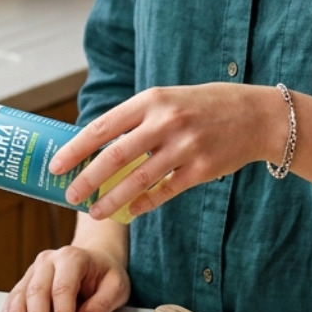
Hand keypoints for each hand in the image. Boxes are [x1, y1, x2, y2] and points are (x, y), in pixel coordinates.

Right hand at [1, 238, 129, 311]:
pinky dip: (9, 311)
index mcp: (73, 258)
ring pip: (22, 291)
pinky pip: (14, 294)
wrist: (95, 258)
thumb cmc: (105, 275)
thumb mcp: (117, 287)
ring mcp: (36, 268)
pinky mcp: (28, 278)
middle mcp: (50, 259)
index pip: (64, 288)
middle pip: (38, 289)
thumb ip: (103, 304)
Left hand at [50, 83, 281, 220]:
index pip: (103, 127)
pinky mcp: (201, 169)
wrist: (256, 115)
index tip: (56, 165)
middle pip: (115, 156)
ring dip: (113, 199)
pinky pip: (165, 191)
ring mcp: (185, 147)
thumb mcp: (168, 99)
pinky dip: (144, 203)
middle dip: (88, 179)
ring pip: (138, 179)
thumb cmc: (204, 106)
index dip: (76, 149)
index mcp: (152, 100)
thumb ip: (137, 118)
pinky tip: (131, 211)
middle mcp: (166, 122)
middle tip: (69, 195)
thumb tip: (97, 144)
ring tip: (95, 212)